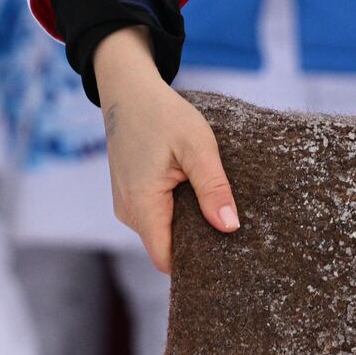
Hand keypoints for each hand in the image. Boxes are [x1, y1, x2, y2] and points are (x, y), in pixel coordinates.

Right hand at [94, 27, 238, 272]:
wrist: (128, 91)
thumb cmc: (163, 114)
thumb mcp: (198, 147)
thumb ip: (213, 188)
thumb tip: (229, 227)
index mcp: (142, 204)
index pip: (167, 259)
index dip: (195, 263)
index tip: (225, 255)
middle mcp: (128, 212)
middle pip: (166, 248)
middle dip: (195, 243)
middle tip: (227, 225)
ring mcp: (126, 205)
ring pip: (162, 233)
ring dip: (186, 224)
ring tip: (211, 203)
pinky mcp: (129, 197)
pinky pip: (156, 218)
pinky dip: (176, 212)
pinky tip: (193, 194)